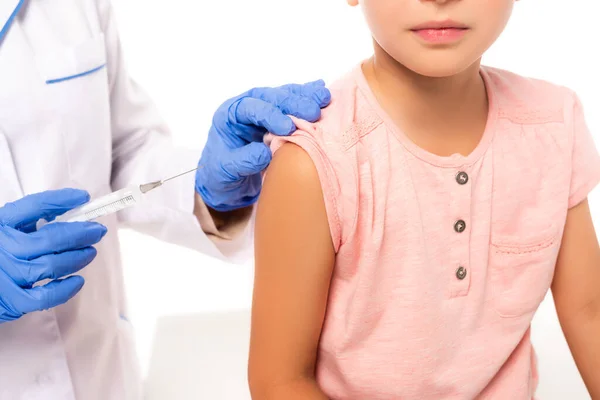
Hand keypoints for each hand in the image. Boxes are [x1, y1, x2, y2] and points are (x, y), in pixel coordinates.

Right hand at [0, 189, 106, 322]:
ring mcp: (6, 275)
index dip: (62, 199)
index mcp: (0, 224)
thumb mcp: (7, 227)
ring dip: (78, 258)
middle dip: (82, 233)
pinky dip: (66, 289)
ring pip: (53, 266)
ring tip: (90, 252)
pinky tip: (77, 280)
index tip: (84, 197)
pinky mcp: (11, 302)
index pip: (34, 206)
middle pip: (51, 239)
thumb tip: (72, 206)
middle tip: (98, 231)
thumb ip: (30, 218)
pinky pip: (46, 297)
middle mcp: (2, 248)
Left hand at [195, 80, 330, 211]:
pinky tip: (322, 90)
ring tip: (324, 98)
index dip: (270, 115)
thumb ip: (243, 161)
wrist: (226, 180)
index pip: (250, 108)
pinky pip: (293, 101)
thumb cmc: (222, 174)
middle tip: (313, 113)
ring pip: (285, 95)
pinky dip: (308, 96)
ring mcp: (264, 108)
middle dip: (293, 103)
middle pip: (271, 97)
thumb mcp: (227, 171)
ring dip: (305, 96)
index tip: (288, 128)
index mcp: (229, 115)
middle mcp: (246, 106)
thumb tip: (265, 152)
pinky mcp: (278, 115)